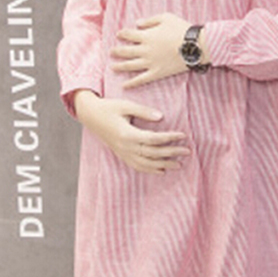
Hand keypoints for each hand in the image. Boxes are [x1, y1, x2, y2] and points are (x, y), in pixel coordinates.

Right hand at [73, 90, 189, 174]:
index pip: (153, 139)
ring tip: (178, 164)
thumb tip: (161, 117)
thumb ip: (144, 111)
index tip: (183, 135)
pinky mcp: (121, 154)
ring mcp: (123, 153)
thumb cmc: (109, 107)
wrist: (90, 115)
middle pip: (153, 153)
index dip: (169, 138)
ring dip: (163, 164)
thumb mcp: (126, 105)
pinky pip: (137, 166)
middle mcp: (125, 147)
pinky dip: (150, 170)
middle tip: (187, 151)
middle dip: (171, 153)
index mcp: (127, 134)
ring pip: (146, 164)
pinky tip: (161, 170)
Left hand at [111, 13, 203, 88]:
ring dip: (119, 66)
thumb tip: (137, 23)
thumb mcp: (165, 17)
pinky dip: (132, 83)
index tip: (118, 35)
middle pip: (125, 51)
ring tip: (112, 67)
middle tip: (111, 52)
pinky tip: (124, 85)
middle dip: (116, 51)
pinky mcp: (157, 73)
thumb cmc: (181, 29)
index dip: (122, 34)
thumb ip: (150, 20)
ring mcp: (150, 63)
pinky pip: (141, 79)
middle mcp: (145, 50)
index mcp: (146, 35)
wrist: (195, 46)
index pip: (128, 34)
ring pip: (130, 65)